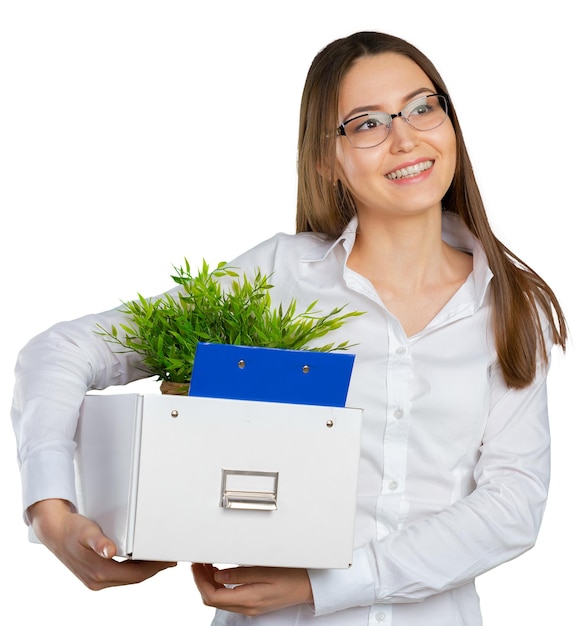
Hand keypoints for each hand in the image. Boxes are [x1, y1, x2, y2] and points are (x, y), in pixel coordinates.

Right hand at [29, 499, 175, 589]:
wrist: (54, 531)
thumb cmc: (71, 529)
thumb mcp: (87, 531)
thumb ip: (99, 541)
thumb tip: (110, 551)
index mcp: (98, 572)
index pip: (135, 575)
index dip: (154, 568)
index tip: (168, 559)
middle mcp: (97, 580)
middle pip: (134, 578)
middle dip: (153, 569)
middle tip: (169, 559)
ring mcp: (95, 580)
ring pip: (127, 578)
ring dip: (144, 570)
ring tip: (159, 560)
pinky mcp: (94, 576)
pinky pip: (120, 575)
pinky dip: (133, 569)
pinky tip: (141, 562)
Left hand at [191, 563, 312, 615]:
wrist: (309, 586)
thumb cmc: (292, 576)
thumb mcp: (265, 570)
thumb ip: (240, 574)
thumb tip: (218, 576)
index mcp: (248, 599)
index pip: (213, 596)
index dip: (200, 580)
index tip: (196, 565)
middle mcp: (247, 606)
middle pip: (213, 599)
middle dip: (201, 580)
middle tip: (198, 562)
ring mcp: (250, 606)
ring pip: (220, 599)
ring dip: (209, 582)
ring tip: (207, 564)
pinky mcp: (253, 602)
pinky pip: (229, 597)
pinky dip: (220, 585)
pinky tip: (220, 573)